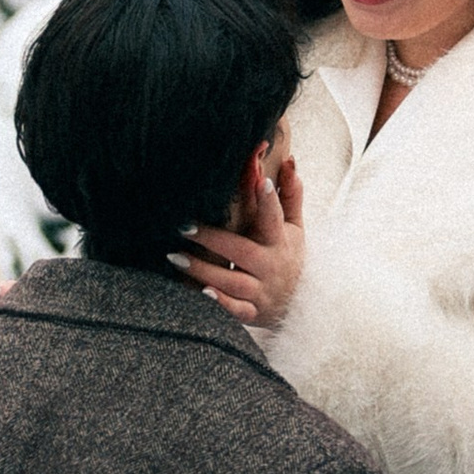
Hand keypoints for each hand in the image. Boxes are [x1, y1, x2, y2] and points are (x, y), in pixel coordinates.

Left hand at [174, 155, 304, 330]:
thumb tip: (288, 161)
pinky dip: (220, 303)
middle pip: (243, 252)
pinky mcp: (252, 312)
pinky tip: (200, 293)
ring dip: (204, 271)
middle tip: (183, 227)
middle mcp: (271, 267)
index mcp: (280, 242)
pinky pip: (235, 310)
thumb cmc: (289, 257)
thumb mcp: (295, 228)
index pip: (276, 218)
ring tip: (175, 257)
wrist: (299, 304)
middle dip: (213, 240)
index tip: (260, 181)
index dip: (270, 201)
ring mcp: (261, 292)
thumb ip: (290, 196)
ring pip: (233, 282)